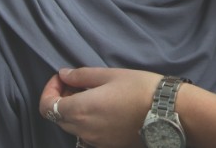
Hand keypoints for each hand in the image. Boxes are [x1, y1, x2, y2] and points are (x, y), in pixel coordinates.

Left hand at [40, 67, 159, 147]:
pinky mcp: (108, 146)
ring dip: (74, 111)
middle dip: (61, 99)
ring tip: (92, 95)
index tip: (62, 79)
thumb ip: (82, 76)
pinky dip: (87, 122)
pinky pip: (88, 135)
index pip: (47, 107)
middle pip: (58, 118)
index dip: (49, 90)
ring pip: (73, 127)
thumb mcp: (110, 75)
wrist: (169, 112)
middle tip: (76, 84)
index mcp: (80, 110)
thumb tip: (63, 75)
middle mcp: (83, 130)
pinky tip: (103, 109)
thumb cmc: (140, 89)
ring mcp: (95, 141)